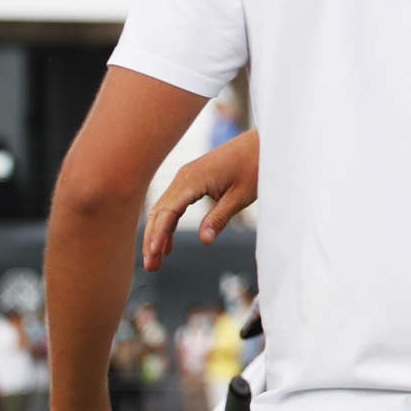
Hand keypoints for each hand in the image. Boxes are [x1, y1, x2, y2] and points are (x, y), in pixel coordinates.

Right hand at [142, 131, 260, 270]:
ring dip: (157, 234)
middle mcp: (183, 176)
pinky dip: (168, 224)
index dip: (158, 234)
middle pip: (159, 212)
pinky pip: (174, 204)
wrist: (261, 144)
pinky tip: (168, 245)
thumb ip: (219, 218)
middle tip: (150, 267)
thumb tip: (204, 240)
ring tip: (155, 261)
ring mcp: (186, 177)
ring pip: (163, 209)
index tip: (153, 254)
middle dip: (152, 239)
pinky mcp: (191, 179)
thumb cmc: (254, 167)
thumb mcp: (240, 196)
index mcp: (193, 180)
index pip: (168, 211)